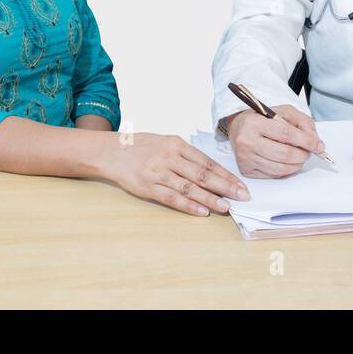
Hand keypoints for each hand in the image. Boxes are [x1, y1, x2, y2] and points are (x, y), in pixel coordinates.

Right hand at [100, 133, 249, 215]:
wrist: (110, 151)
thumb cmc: (140, 147)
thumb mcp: (164, 142)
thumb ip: (185, 154)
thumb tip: (210, 169)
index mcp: (176, 144)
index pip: (207, 161)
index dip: (226, 174)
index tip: (240, 184)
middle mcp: (169, 157)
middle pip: (203, 174)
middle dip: (225, 186)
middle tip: (242, 196)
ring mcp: (158, 172)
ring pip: (190, 187)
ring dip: (210, 198)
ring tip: (226, 207)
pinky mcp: (148, 187)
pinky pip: (172, 198)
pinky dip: (188, 206)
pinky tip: (202, 212)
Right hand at [226, 105, 323, 178]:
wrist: (239, 127)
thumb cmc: (263, 119)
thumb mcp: (284, 111)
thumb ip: (303, 123)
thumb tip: (316, 143)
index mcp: (254, 122)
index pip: (286, 134)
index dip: (306, 141)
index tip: (318, 146)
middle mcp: (246, 141)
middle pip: (284, 154)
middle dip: (303, 155)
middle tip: (308, 152)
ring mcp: (245, 157)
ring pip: (280, 168)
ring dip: (297, 164)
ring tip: (299, 156)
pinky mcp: (246, 170)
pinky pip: (273, 175)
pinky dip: (286, 170)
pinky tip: (286, 162)